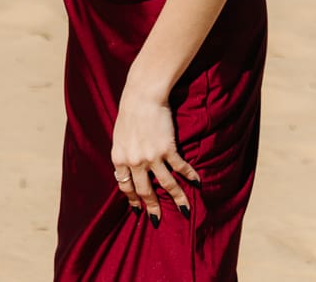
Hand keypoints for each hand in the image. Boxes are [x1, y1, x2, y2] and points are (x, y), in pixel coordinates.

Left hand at [110, 79, 199, 221]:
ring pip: (166, 185)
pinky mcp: (167, 149)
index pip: (125, 186)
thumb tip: (128, 168)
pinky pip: (180, 168)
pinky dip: (189, 176)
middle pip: (144, 190)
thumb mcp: (119, 137)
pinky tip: (197, 182)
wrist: (142, 96)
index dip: (132, 199)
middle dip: (152, 207)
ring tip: (185, 210)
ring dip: (177, 199)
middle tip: (157, 219)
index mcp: (119, 158)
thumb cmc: (129, 113)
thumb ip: (124, 154)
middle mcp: (134, 162)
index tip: (138, 209)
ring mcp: (151, 157)